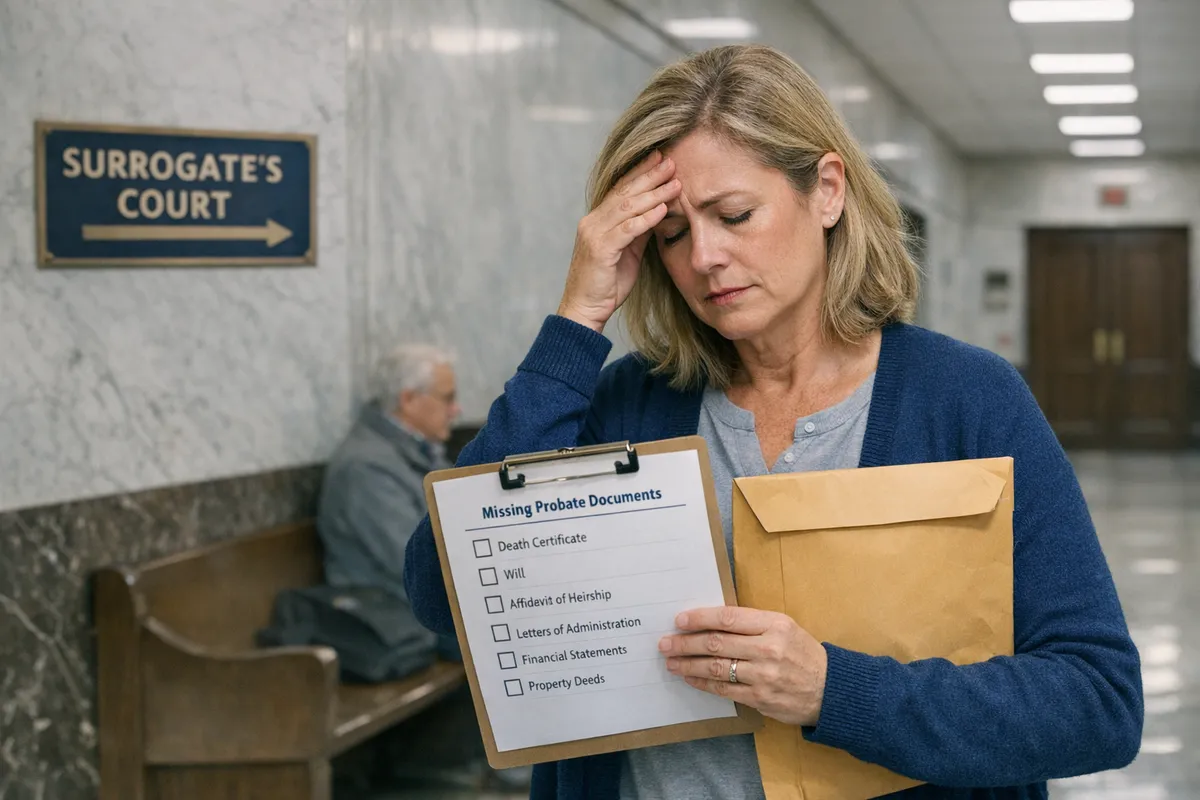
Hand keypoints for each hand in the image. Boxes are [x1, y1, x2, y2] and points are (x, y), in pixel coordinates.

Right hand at [557, 151, 681, 332]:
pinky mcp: (600, 250)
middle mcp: (592, 222)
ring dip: (653, 193)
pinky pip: (627, 229)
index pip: (620, 189)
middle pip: (625, 192)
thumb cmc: (606, 285)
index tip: (660, 158)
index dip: (640, 172)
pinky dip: (646, 218)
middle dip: (649, 175)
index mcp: (597, 221)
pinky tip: (663, 209)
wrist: (584, 310)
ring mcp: (594, 234)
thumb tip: (658, 211)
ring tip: (675, 182)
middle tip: (671, 161)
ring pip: (627, 207)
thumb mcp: (627, 253)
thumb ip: (638, 232)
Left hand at [659, 606, 827, 726]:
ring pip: (716, 668)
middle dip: (685, 643)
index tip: (679, 620)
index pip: (728, 618)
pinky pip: (724, 689)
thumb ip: (752, 624)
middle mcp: (768, 649)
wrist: (831, 689)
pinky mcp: (760, 699)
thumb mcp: (784, 627)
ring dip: (688, 664)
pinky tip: (689, 677)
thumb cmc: (802, 653)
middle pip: (716, 643)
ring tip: (671, 661)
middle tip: (665, 643)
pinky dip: (702, 682)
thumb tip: (712, 622)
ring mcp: (763, 676)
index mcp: (774, 625)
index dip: (699, 618)